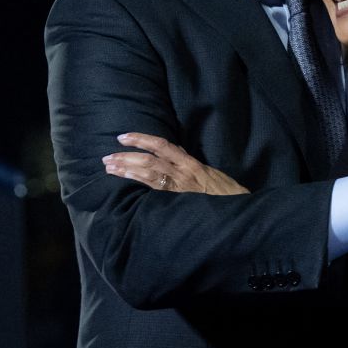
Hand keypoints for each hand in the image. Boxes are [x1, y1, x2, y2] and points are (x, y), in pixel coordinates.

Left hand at [103, 133, 249, 194]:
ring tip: (109, 168)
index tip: (123, 137)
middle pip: (150, 159)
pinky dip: (139, 186)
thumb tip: (175, 152)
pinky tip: (125, 184)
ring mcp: (181, 187)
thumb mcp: (209, 173)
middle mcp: (184, 172)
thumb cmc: (226, 194)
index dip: (141, 139)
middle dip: (127, 156)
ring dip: (127, 170)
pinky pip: (156, 192)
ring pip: (150, 173)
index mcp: (191, 163)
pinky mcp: (179, 202)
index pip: (162, 145)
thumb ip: (190, 164)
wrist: (240, 211)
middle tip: (107, 157)